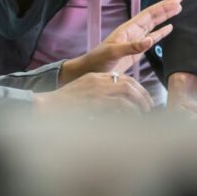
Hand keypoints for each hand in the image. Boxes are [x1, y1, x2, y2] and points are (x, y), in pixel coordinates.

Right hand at [34, 71, 153, 113]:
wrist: (47, 107)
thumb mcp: (84, 96)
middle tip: (149, 108)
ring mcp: (98, 89)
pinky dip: (129, 111)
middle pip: (129, 83)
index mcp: (96, 77)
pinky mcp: (96, 101)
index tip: (144, 100)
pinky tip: (132, 118)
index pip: (124, 78)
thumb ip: (100, 97)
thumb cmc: (64, 106)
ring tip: (143, 115)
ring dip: (139, 104)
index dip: (137, 89)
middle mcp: (99, 80)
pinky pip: (120, 104)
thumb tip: (119, 109)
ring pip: (128, 92)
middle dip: (142, 96)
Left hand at [59, 0, 181, 83]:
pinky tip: (169, 28)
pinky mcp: (137, 50)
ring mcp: (136, 39)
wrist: (91, 70)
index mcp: (129, 28)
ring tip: (178, 8)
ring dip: (166, 16)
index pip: (150, 14)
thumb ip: (132, 47)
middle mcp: (134, 31)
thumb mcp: (114, 53)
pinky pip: (152, 38)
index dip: (163, 6)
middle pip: (154, 15)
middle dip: (167, 6)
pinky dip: (161, 32)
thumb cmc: (99, 60)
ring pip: (154, 24)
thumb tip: (150, 40)